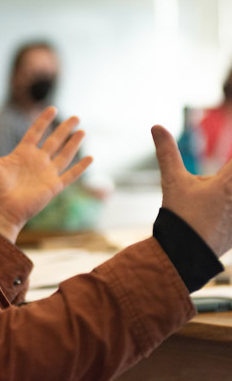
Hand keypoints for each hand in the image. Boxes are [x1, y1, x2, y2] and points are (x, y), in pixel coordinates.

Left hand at [0, 107, 92, 242]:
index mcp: (21, 154)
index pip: (36, 132)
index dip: (44, 121)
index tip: (52, 108)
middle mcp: (36, 162)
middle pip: (54, 141)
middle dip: (64, 129)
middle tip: (75, 117)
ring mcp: (46, 174)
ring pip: (64, 155)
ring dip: (74, 143)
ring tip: (82, 131)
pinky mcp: (53, 186)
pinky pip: (70, 175)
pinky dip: (81, 167)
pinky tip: (91, 158)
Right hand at [152, 124, 231, 256]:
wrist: (184, 254)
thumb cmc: (180, 215)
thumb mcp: (173, 181)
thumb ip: (167, 153)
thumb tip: (156, 127)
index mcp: (229, 182)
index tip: (222, 164)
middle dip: (224, 176)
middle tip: (212, 184)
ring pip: (230, 195)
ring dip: (224, 192)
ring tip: (210, 199)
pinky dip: (228, 208)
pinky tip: (217, 210)